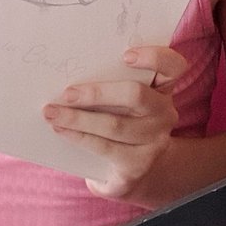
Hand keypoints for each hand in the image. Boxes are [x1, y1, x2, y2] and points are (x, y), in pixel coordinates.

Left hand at [44, 44, 187, 199]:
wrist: (135, 170)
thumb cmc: (122, 122)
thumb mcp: (124, 101)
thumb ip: (110, 83)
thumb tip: (67, 73)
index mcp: (163, 89)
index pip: (173, 66)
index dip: (155, 57)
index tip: (126, 55)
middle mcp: (164, 113)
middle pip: (136, 95)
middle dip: (97, 93)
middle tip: (67, 93)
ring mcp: (154, 142)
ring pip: (115, 125)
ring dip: (78, 118)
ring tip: (52, 113)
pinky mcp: (138, 165)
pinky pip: (105, 147)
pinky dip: (78, 136)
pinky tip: (61, 130)